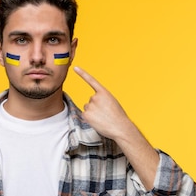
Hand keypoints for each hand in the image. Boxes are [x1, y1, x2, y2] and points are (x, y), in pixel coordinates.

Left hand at [74, 66, 158, 188]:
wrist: (120, 127)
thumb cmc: (118, 117)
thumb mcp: (112, 103)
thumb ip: (103, 99)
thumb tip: (93, 104)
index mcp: (104, 93)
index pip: (91, 81)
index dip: (82, 74)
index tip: (75, 68)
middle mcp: (95, 97)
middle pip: (91, 101)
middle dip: (96, 107)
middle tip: (105, 113)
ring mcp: (90, 105)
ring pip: (88, 108)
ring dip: (93, 113)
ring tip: (102, 118)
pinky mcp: (86, 114)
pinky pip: (85, 115)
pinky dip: (90, 118)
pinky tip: (98, 121)